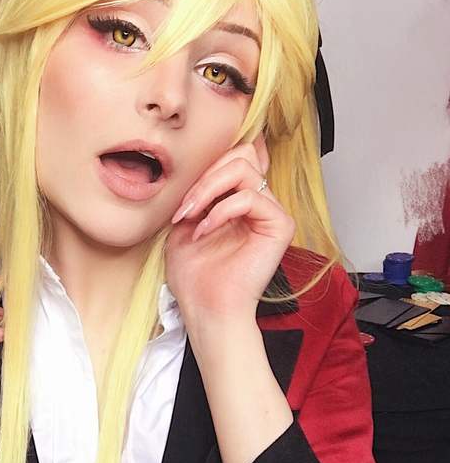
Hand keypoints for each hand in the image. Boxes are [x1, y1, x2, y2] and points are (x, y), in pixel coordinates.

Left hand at [164, 135, 295, 320]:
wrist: (206, 308)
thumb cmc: (194, 275)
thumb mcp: (183, 223)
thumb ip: (194, 193)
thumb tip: (194, 166)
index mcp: (238, 200)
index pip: (232, 157)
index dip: (205, 167)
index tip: (182, 198)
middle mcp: (258, 202)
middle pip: (239, 154)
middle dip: (203, 177)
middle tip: (184, 207)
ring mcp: (271, 212)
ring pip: (243, 168)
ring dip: (208, 189)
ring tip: (190, 215)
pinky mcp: (280, 226)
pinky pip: (250, 197)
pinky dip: (221, 211)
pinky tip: (204, 231)